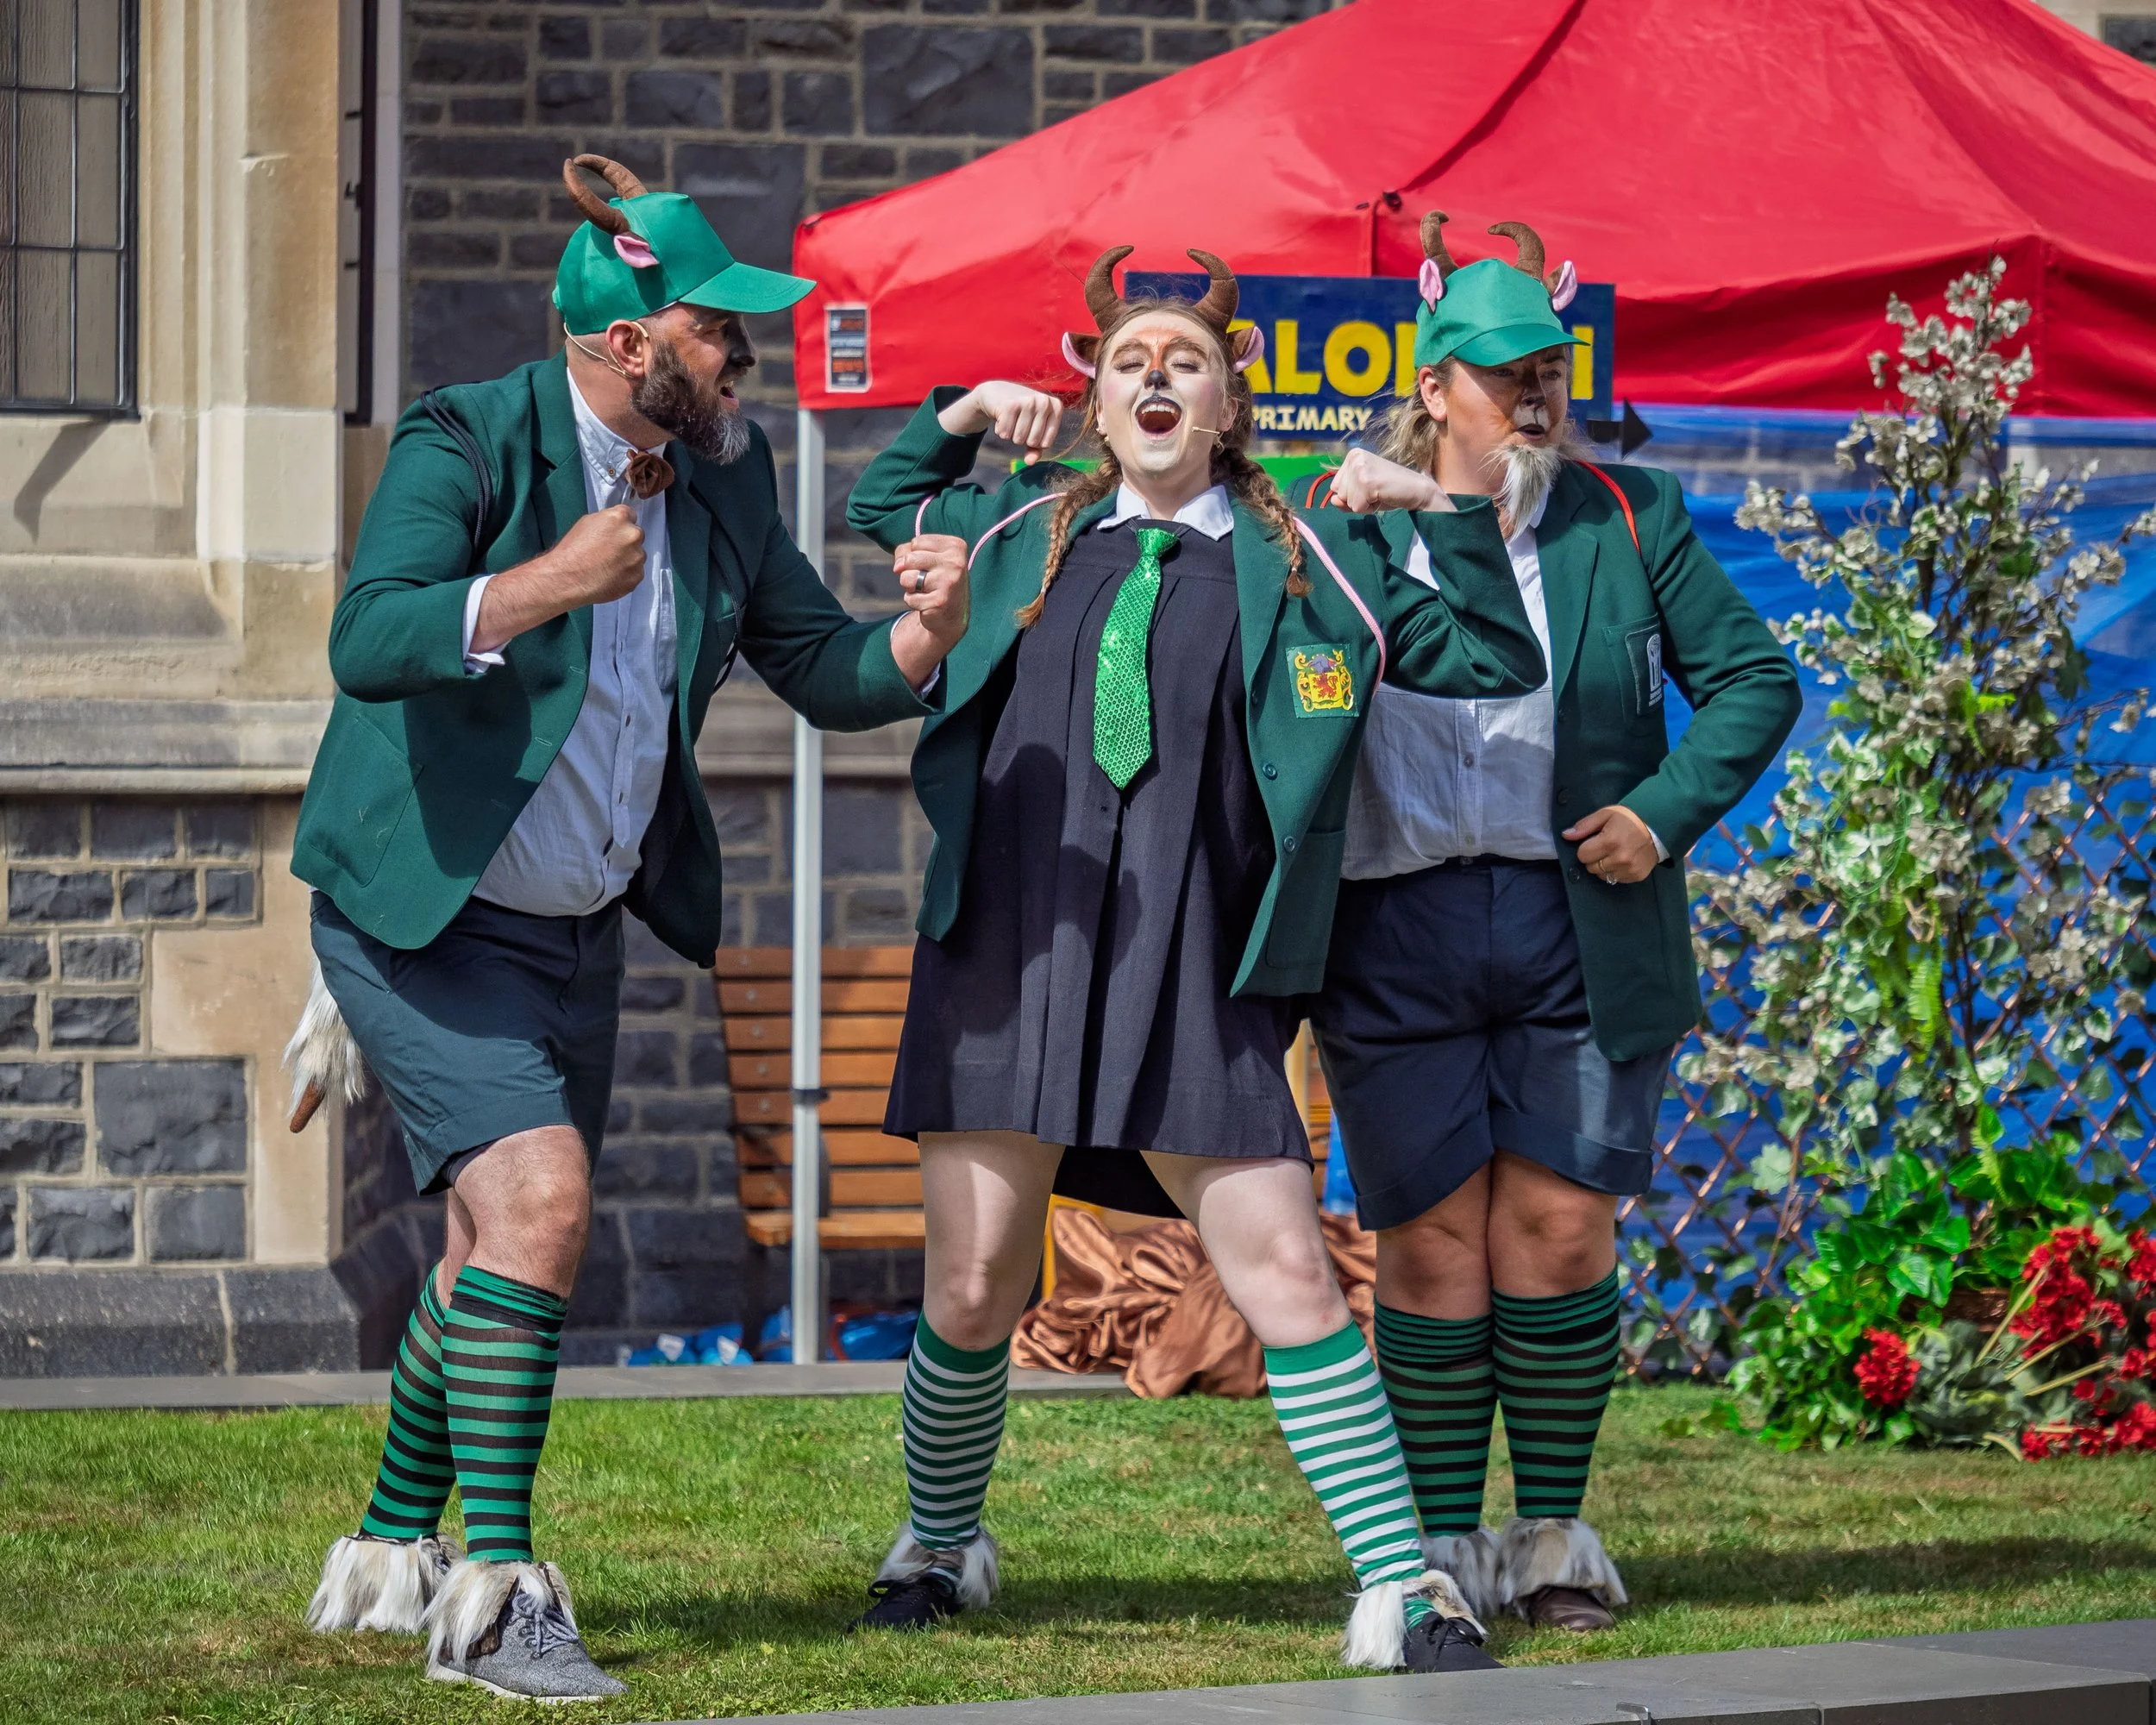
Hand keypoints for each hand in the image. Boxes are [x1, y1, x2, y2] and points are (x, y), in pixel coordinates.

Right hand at [546, 504, 645, 606]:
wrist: (567, 578)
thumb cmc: (572, 551)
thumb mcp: (586, 522)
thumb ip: (607, 520)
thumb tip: (615, 523)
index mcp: (620, 517)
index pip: (631, 515)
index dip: (621, 525)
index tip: (615, 532)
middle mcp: (632, 535)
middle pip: (636, 535)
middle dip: (626, 542)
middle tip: (609, 552)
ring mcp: (637, 556)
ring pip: (637, 555)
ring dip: (628, 559)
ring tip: (607, 566)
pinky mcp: (637, 575)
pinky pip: (636, 572)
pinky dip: (627, 574)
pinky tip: (610, 576)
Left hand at [889, 533, 970, 687]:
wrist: (951, 620)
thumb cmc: (936, 586)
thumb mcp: (927, 561)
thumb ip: (908, 553)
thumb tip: (898, 566)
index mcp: (957, 545)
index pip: (914, 542)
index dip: (909, 556)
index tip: (926, 568)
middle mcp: (958, 562)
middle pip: (908, 557)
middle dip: (906, 572)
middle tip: (922, 584)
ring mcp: (952, 582)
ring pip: (907, 577)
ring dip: (909, 589)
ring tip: (925, 596)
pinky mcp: (941, 602)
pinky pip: (910, 598)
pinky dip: (912, 605)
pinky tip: (927, 609)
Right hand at [940, 381, 1063, 464]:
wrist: (996, 392)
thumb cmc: (1021, 414)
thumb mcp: (1033, 428)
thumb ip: (1036, 449)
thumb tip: (1030, 462)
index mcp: (1056, 407)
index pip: (1046, 444)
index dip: (1034, 441)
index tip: (1031, 426)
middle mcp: (1044, 402)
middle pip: (1032, 442)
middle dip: (1022, 438)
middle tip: (1018, 421)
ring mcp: (1027, 401)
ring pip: (1018, 439)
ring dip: (1010, 434)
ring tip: (1011, 418)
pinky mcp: (1010, 404)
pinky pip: (1004, 434)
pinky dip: (1000, 429)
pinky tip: (1002, 416)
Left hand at [1323, 448, 1450, 513]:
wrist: (1416, 489)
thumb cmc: (1389, 490)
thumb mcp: (1362, 494)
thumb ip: (1344, 499)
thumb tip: (1333, 500)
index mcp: (1352, 455)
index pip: (1335, 486)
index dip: (1352, 494)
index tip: (1370, 487)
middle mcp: (1354, 457)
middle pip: (1339, 493)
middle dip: (1357, 499)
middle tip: (1377, 491)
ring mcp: (1360, 468)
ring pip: (1347, 501)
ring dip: (1364, 504)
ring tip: (1379, 493)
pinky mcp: (1367, 481)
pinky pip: (1357, 507)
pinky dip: (1369, 508)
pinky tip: (1382, 496)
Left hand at [1563, 805, 1662, 883]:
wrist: (1659, 826)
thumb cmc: (1629, 818)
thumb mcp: (1606, 814)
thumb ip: (1585, 826)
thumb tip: (1566, 835)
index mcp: (1610, 841)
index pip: (1582, 855)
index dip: (1585, 848)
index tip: (1594, 841)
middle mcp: (1620, 858)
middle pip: (1590, 867)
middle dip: (1593, 857)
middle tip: (1604, 847)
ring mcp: (1629, 869)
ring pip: (1601, 876)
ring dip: (1603, 866)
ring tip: (1614, 853)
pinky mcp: (1637, 876)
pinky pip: (1615, 879)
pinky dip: (1615, 871)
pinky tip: (1623, 860)